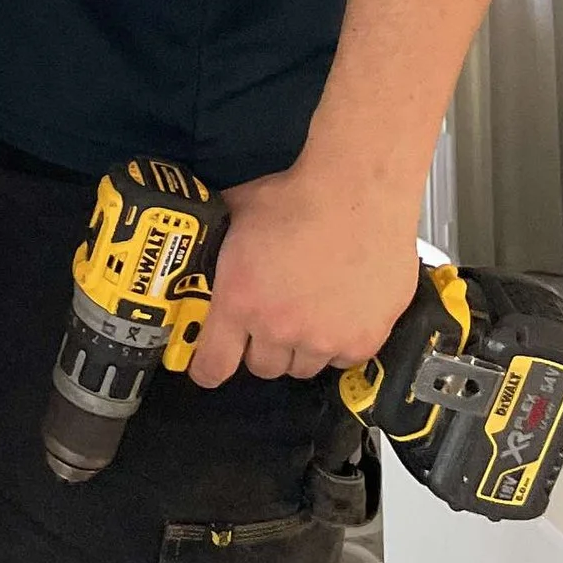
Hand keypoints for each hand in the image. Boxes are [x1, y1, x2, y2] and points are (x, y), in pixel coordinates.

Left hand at [185, 162, 423, 388]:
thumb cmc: (300, 195)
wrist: (359, 192)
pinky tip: (341, 312)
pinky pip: (343, 359)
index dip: (207, 369)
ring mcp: (322, 339)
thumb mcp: (240, 212)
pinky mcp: (362, 340)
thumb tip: (200, 230)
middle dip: (263, 347)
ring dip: (301, 347)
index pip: (213, 364)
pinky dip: (340, 343)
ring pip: (303, 366)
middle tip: (273, 320)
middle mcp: (278, 327)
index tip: (208, 368)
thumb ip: (219, 236)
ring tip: (310, 312)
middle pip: (263, 367)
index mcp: (239, 300)